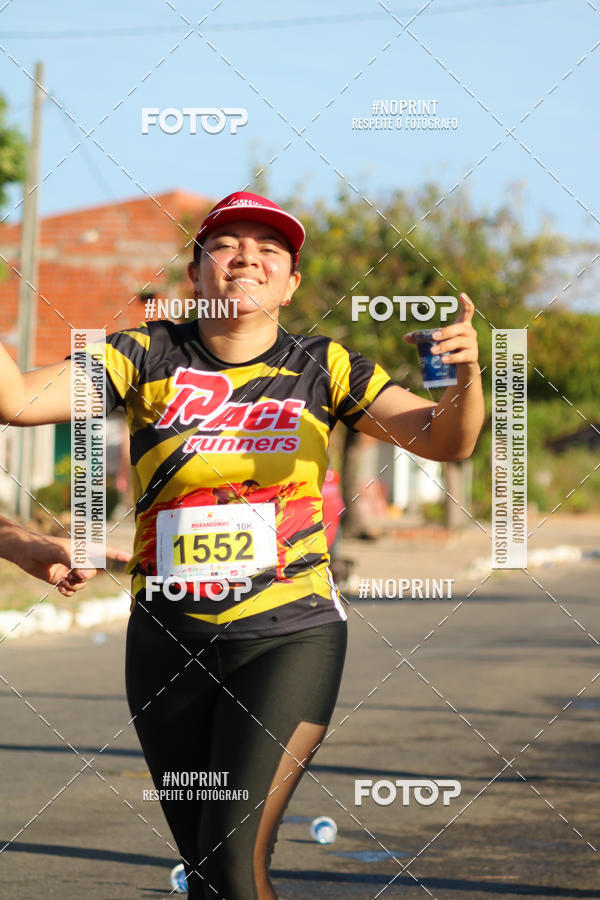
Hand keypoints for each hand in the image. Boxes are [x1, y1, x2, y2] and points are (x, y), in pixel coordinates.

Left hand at [13, 528, 129, 596]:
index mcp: (82, 549)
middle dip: (84, 577)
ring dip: (73, 586)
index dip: (118, 555)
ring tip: (62, 580)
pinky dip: (67, 592)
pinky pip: (72, 591)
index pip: (104, 552)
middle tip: (71, 574)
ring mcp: (70, 571)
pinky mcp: (61, 580)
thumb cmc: (42, 545)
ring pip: (82, 584)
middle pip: (92, 574)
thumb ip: (75, 562)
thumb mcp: (60, 551)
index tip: (131, 558)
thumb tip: (85, 575)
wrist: (24, 552)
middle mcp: (79, 560)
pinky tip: (59, 588)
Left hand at [404, 293, 478, 365]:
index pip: (468, 311)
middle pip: (459, 328)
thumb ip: (423, 338)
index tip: (461, 295)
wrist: (462, 368)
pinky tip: (443, 360)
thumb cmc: (451, 350)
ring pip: (459, 342)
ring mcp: (472, 344)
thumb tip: (405, 338)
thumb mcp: (440, 342)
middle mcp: (469, 332)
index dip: (466, 302)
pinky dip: (452, 358)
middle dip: (446, 332)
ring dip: (445, 346)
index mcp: (463, 325)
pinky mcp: (472, 356)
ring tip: (433, 351)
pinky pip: (462, 356)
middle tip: (433, 337)